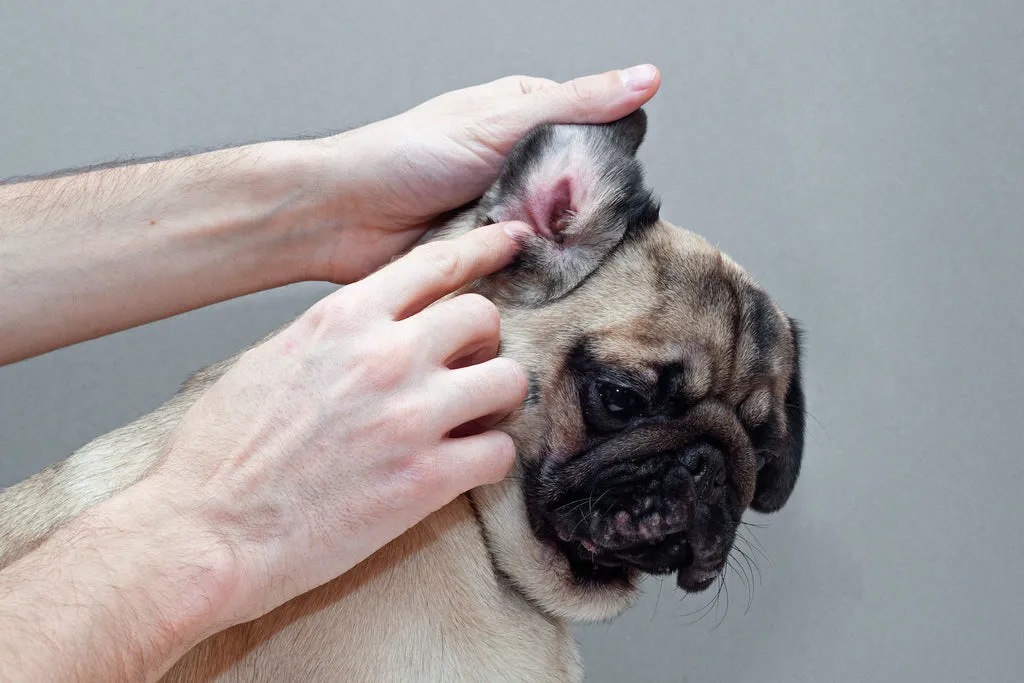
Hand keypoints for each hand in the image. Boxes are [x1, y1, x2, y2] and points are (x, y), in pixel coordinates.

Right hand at [150, 221, 530, 626]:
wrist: (204, 532)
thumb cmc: (222, 453)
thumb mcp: (273, 359)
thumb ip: (336, 334)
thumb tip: (374, 329)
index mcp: (343, 319)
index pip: (436, 262)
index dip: (483, 249)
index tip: (510, 243)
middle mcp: (385, 356)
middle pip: (484, 316)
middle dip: (483, 342)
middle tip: (466, 368)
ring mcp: (411, 416)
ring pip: (509, 381)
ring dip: (495, 400)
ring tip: (470, 420)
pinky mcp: (426, 480)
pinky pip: (500, 452)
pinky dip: (488, 459)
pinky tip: (462, 467)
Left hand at [305, 64, 660, 282]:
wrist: (341, 216)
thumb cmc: (405, 156)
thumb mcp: (499, 121)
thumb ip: (575, 105)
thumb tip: (645, 79)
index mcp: (526, 119)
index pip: (597, 135)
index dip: (607, 159)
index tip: (607, 182)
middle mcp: (519, 165)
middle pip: (581, 190)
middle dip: (579, 211)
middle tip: (564, 222)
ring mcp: (505, 212)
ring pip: (558, 234)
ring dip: (554, 246)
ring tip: (543, 251)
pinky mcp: (490, 254)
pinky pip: (528, 268)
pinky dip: (530, 273)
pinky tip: (533, 279)